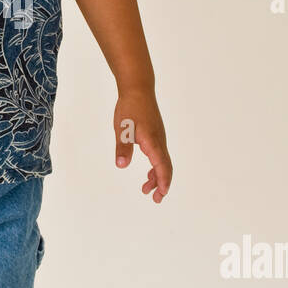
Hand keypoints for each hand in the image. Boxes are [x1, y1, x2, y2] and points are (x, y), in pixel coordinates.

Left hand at [114, 88, 171, 202]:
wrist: (138, 89)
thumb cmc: (130, 107)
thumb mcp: (122, 129)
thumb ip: (123, 148)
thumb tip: (121, 165)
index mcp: (152, 141)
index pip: (161, 166)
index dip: (162, 181)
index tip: (160, 194)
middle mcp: (159, 141)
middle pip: (166, 167)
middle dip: (162, 184)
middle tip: (156, 199)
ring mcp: (159, 138)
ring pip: (162, 162)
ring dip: (157, 176)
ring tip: (146, 188)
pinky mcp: (155, 135)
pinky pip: (159, 154)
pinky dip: (155, 166)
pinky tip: (148, 171)